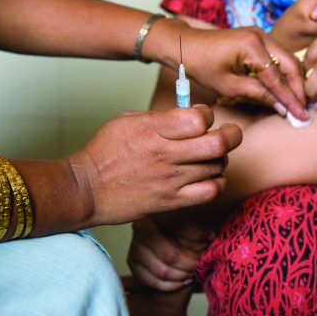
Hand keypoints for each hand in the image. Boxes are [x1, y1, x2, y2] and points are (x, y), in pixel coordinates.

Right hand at [67, 105, 241, 225]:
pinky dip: (216, 183)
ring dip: (221, 160)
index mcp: (152, 129)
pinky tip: (209, 177)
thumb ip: (160, 116)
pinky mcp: (171, 202)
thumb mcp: (126, 121)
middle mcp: (164, 154)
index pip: (199, 118)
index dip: (208, 115)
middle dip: (231, 135)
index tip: (203, 118)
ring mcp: (170, 180)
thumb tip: (189, 114)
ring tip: (213, 157)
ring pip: (217, 167)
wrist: (85, 190)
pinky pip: (210, 192)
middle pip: (218, 143)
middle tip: (230, 134)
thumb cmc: (104, 152)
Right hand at [128, 218, 207, 290]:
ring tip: (194, 272)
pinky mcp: (132, 263)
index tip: (211, 238)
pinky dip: (173, 284)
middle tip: (201, 263)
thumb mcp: (191, 220)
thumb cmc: (182, 227)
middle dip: (190, 263)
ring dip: (183, 275)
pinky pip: (154, 281)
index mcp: (156, 212)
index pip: (178, 226)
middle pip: (171, 255)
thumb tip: (210, 236)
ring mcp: (134, 246)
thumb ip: (198, 228)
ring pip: (163, 271)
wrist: (164, 238)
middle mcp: (141, 227)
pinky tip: (184, 280)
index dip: (197, 235)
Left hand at [183, 26, 308, 119]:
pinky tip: (288, 89)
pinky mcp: (260, 39)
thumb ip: (258, 94)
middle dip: (300, 88)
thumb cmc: (202, 65)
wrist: (186, 45)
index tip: (301, 116)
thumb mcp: (228, 86)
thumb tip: (283, 108)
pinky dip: (286, 73)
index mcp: (252, 46)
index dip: (291, 99)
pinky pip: (279, 57)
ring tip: (300, 102)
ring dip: (295, 80)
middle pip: (291, 64)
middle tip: (306, 109)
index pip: (278, 77)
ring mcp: (262, 35)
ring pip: (288, 59)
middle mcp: (261, 36)